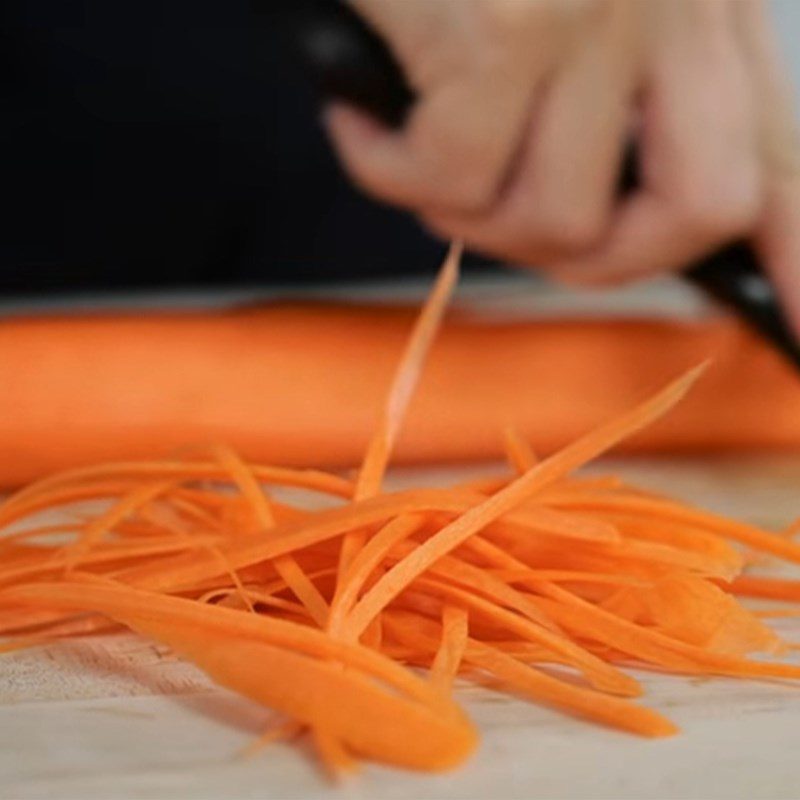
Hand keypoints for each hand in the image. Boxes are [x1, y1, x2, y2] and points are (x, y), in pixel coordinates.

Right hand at [324, 1, 799, 329]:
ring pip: (555, 221)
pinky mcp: (505, 32)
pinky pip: (451, 185)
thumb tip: (625, 203)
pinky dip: (387, 172)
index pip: (779, 151)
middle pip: (700, 210)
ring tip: (417, 151)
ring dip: (466, 218)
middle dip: (599, 261)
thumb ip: (625, 95)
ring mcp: (596, 12)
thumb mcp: (568, 4)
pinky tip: (362, 120)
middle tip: (518, 229)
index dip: (796, 253)